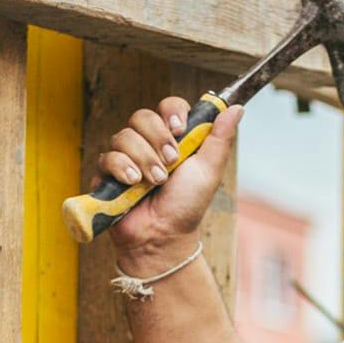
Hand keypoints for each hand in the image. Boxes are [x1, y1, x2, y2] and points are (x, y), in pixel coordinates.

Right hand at [95, 96, 243, 265]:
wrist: (163, 236)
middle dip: (157, 139)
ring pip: (124, 136)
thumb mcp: (209, 170)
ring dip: (144, 159)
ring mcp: (126, 156)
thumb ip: (220, 138)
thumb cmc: (186, 205)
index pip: (168, 106)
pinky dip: (122, 168)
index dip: (171, 112)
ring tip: (155, 181)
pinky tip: (133, 183)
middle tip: (171, 162)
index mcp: (173, 138)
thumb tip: (237, 108)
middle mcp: (147, 142)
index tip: (180, 129)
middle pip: (142, 116)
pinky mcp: (107, 173)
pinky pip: (107, 156)